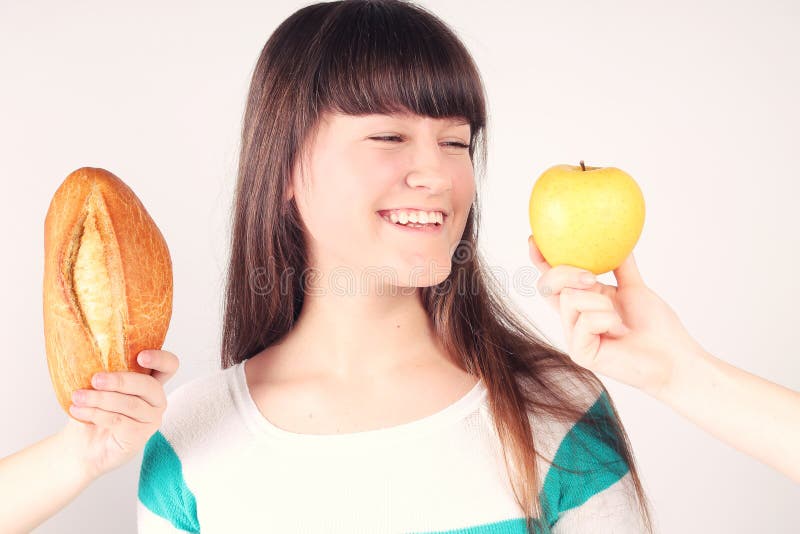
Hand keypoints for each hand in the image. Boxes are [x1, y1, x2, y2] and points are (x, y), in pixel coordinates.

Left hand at [59, 349, 178, 479]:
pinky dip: (96, 414)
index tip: (140, 356)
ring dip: (100, 399)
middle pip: (148, 385)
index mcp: (150, 381)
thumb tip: (82, 350)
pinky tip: (78, 410)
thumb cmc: (92, 411)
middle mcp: (156, 399)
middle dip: (121, 380)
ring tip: (77, 396)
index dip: (160, 359)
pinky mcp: (140, 436)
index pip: (169, 366)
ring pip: (130, 404)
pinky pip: (119, 421)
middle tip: (95, 379)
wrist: (83, 446)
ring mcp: (151, 419)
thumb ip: (102, 371)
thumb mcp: (97, 387)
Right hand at [528, 235, 700, 395]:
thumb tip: (618, 240)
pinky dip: (608, 320)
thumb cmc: (656, 328)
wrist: (673, 356)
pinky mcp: (580, 352)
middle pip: (548, 286)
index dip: (540, 261)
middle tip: (591, 277)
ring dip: (601, 302)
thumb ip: (622, 265)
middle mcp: (573, 319)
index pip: (553, 280)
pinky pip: (585, 321)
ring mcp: (574, 336)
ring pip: (570, 299)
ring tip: (620, 318)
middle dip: (565, 273)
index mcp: (583, 302)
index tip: (535, 240)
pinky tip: (620, 331)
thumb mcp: (635, 288)